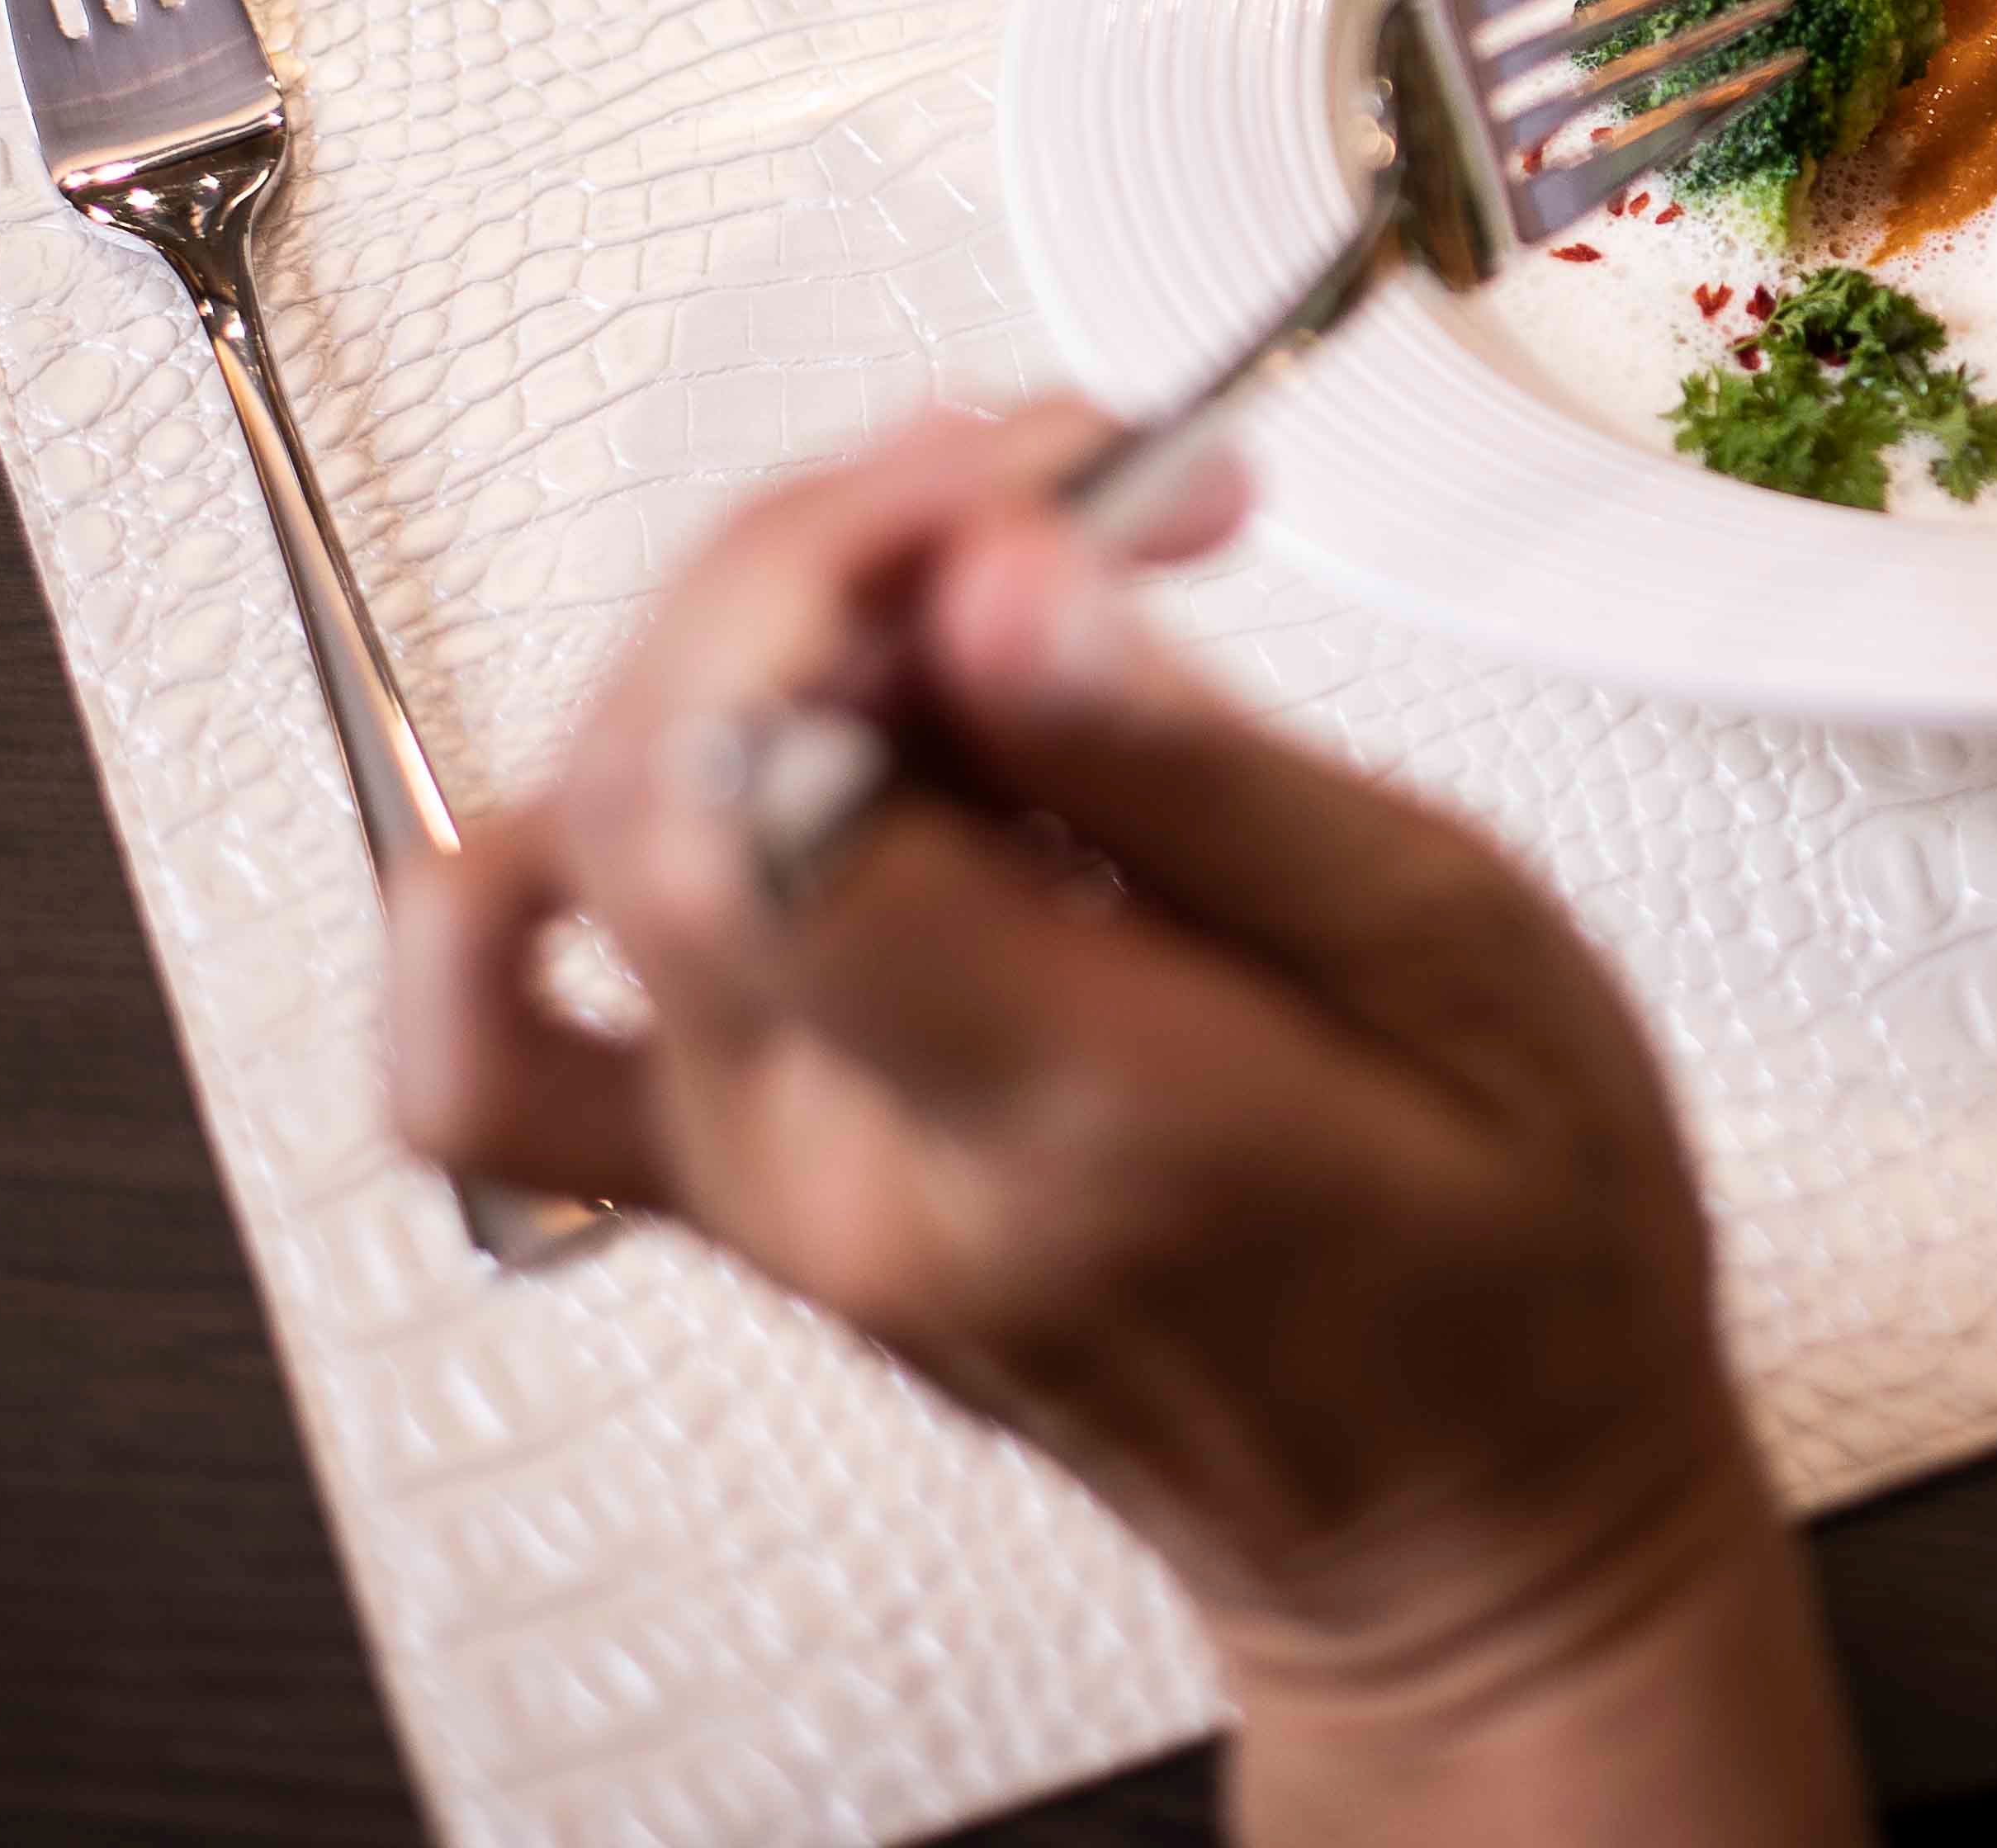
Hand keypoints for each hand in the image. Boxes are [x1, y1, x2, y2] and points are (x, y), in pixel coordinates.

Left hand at [388, 404, 1867, 1846]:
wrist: (1456, 1517)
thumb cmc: (1511, 1246)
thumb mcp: (1468, 958)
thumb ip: (1204, 775)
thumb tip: (993, 589)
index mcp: (1076, 1120)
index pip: (789, 801)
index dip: (883, 562)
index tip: (1067, 478)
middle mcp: (856, 1173)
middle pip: (667, 769)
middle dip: (848, 543)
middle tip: (1075, 482)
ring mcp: (758, 1188)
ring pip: (590, 826)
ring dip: (750, 633)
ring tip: (963, 578)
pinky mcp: (720, 1186)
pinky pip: (485, 1036)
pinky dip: (549, 848)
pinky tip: (731, 738)